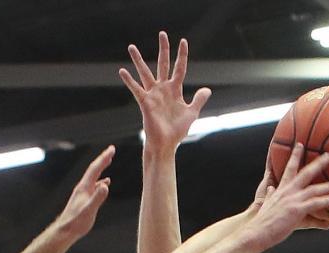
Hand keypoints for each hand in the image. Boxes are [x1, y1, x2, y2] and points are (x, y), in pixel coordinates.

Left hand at [55, 146, 113, 238]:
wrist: (65, 231)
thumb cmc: (76, 222)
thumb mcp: (89, 210)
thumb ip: (98, 198)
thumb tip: (106, 185)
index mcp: (84, 188)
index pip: (95, 169)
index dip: (104, 158)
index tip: (112, 149)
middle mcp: (83, 188)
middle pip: (94, 169)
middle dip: (103, 159)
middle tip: (112, 150)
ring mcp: (83, 193)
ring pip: (94, 177)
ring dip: (102, 168)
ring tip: (108, 161)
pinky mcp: (84, 200)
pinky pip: (94, 186)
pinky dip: (101, 181)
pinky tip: (105, 183)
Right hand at [119, 31, 211, 153]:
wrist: (166, 144)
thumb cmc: (177, 131)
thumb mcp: (191, 113)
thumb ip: (198, 100)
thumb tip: (207, 89)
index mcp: (175, 90)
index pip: (179, 68)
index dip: (182, 55)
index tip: (183, 41)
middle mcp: (163, 89)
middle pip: (163, 63)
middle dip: (163, 49)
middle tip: (162, 33)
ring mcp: (153, 94)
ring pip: (145, 73)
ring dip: (138, 60)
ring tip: (131, 47)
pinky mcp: (145, 102)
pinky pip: (136, 89)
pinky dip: (129, 80)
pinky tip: (122, 71)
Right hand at [250, 155, 328, 230]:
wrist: (257, 231)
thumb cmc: (262, 222)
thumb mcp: (266, 204)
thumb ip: (270, 195)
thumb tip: (269, 188)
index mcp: (281, 190)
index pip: (289, 169)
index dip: (295, 156)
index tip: (300, 145)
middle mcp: (287, 192)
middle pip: (305, 173)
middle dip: (318, 164)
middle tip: (328, 156)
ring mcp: (292, 200)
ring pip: (313, 189)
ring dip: (327, 186)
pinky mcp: (296, 210)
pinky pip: (314, 203)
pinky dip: (325, 201)